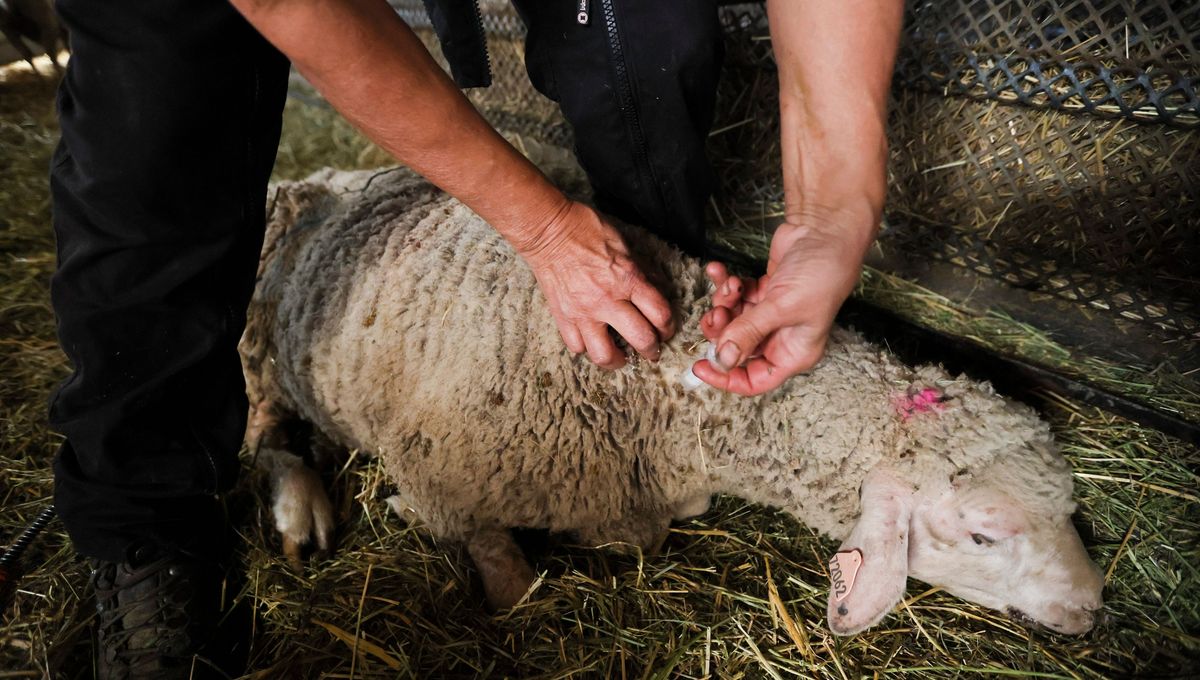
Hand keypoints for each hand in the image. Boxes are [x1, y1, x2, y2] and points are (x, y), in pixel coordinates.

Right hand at [521, 201, 674, 368]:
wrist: (548, 231)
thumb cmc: (586, 230)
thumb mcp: (624, 244)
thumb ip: (641, 270)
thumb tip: (656, 288)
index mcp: (628, 279)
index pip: (660, 314)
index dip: (669, 327)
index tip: (666, 329)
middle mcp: (607, 300)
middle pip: (641, 340)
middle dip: (652, 350)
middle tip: (651, 350)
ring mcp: (583, 313)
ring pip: (604, 355)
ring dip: (618, 360)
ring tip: (621, 356)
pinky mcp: (562, 318)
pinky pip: (577, 347)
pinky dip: (586, 348)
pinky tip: (592, 340)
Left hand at [692, 213, 871, 394]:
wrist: (827, 230)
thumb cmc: (821, 273)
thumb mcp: (782, 307)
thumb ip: (749, 333)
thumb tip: (722, 359)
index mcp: (794, 353)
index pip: (755, 380)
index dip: (726, 377)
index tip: (701, 366)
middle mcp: (782, 337)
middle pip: (738, 348)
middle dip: (722, 331)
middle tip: (718, 313)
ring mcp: (771, 314)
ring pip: (733, 321)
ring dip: (724, 303)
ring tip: (730, 285)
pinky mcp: (764, 292)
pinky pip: (735, 296)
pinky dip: (725, 285)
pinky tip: (720, 270)